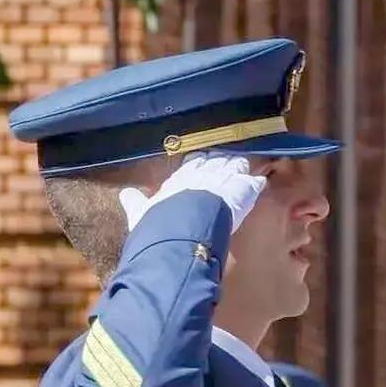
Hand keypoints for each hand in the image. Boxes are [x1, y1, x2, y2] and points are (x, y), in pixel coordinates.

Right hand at [118, 151, 265, 233]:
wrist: (182, 228)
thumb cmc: (160, 222)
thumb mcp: (142, 212)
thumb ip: (135, 202)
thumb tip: (125, 193)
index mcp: (180, 176)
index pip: (193, 161)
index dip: (199, 161)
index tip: (201, 161)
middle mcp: (204, 173)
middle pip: (216, 159)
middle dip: (221, 159)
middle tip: (226, 162)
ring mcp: (225, 179)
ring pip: (235, 164)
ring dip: (238, 166)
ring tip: (243, 167)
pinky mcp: (242, 190)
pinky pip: (253, 182)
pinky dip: (256, 182)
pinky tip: (260, 181)